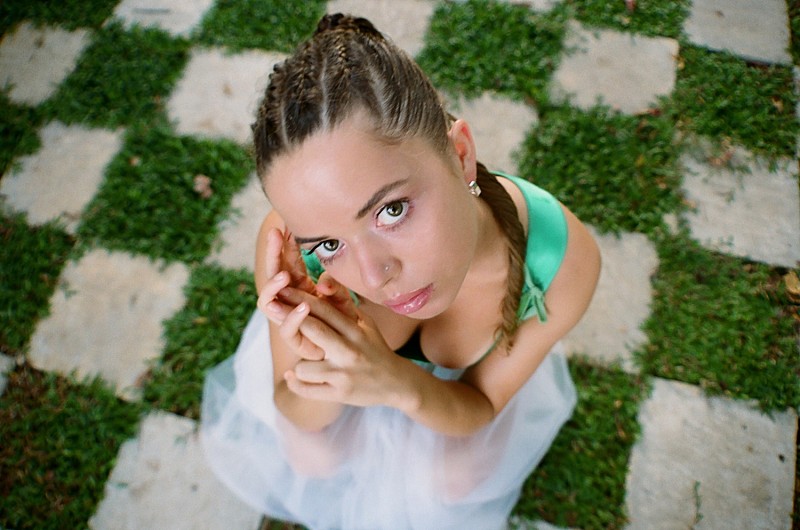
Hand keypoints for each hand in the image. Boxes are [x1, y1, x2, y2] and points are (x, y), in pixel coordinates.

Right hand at [257, 228, 357, 359]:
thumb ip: (335, 288)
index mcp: (299, 288)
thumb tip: (323, 281)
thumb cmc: (344, 325)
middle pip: (273, 275)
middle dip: (273, 254)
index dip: (285, 244)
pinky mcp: (295, 340)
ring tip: (283, 275)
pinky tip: (303, 306)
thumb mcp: (343, 301)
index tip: (285, 224)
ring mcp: (288, 320)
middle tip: (275, 235)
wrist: (350, 356)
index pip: (286, 261)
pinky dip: (293, 317)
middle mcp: (289, 302)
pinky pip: (287, 329)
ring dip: (274, 287)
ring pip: (269, 302)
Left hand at [276, 288, 405, 408]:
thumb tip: (320, 281)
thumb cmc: (375, 348)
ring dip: (299, 365)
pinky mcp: (339, 394)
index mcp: (355, 330)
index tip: (282, 290)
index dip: (300, 298)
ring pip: (303, 366)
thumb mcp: (365, 324)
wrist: (397, 383)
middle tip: (272, 309)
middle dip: (289, 317)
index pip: (324, 310)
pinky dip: (296, 383)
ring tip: (306, 364)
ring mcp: (343, 374)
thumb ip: (343, 306)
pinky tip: (293, 377)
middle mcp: (349, 350)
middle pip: (312, 330)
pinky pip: (306, 390)